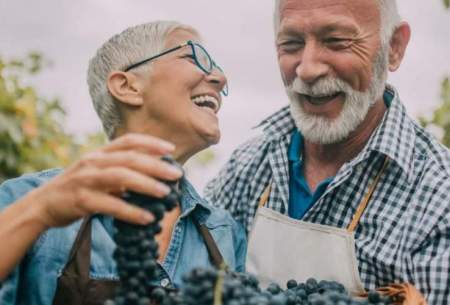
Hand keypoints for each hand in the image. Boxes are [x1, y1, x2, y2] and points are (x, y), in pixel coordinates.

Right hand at [27, 133, 182, 227]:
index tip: (170, 149)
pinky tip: (147, 218)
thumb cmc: (77, 188)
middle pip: (129, 158)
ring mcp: (86, 180)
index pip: (128, 141)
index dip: (150, 143)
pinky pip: (110, 205)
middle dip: (155, 165)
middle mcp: (93, 162)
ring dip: (146, 185)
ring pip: (120, 177)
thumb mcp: (97, 172)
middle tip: (176, 175)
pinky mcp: (81, 200)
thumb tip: (154, 176)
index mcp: (99, 153)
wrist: (43, 204)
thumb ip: (120, 171)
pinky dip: (131, 212)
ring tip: (165, 194)